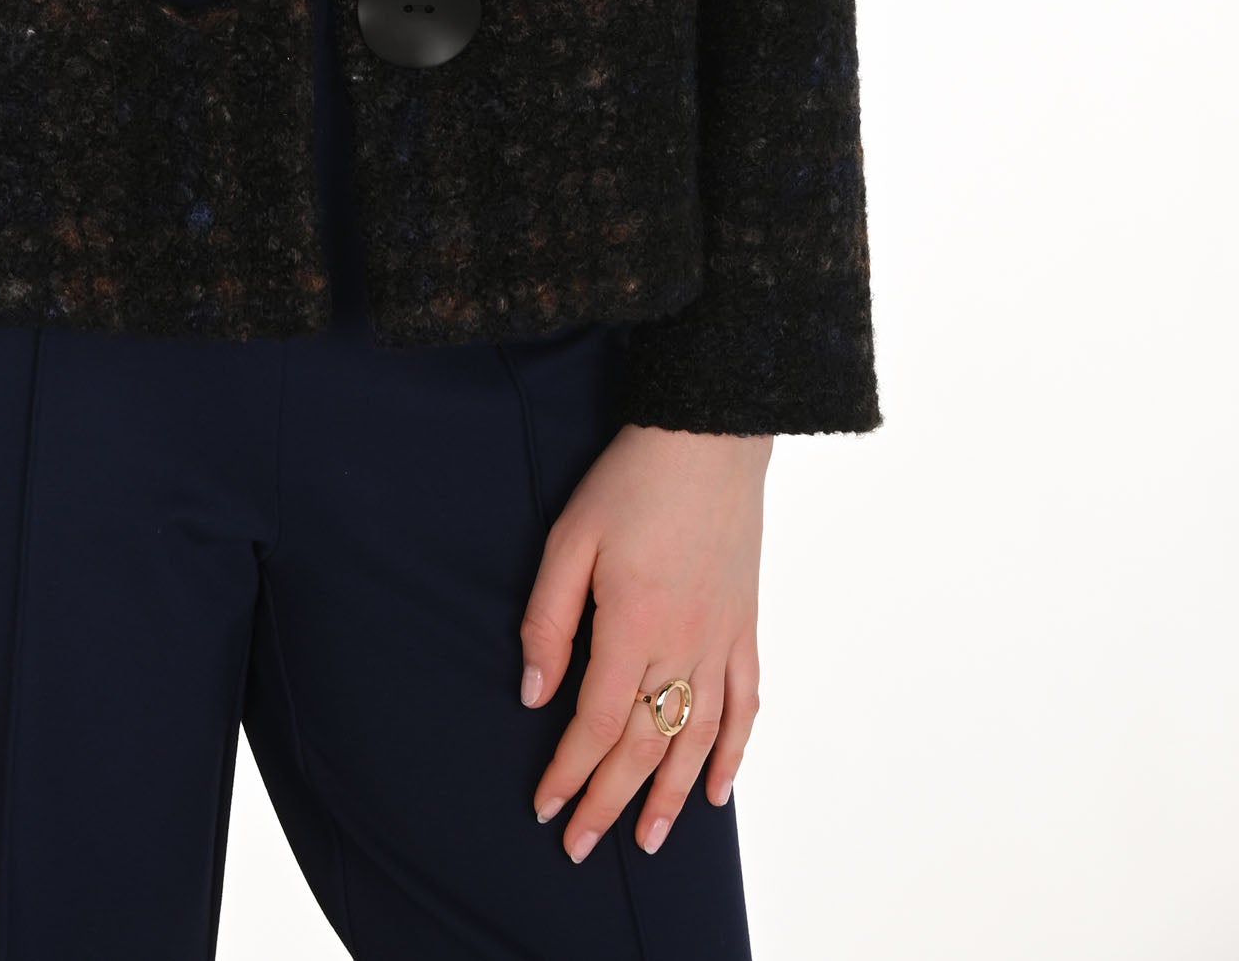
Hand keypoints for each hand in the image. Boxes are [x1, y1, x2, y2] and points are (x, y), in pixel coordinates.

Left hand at [519, 422, 770, 861]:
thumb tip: (535, 695)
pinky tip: (716, 791)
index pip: (595, 722)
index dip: (569, 772)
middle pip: (643, 744)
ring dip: (669, 796)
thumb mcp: (570, 539)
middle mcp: (684, 646)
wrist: (709, 435)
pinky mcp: (746, 627)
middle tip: (582, 847)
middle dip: (608, 801)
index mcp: (634, 625)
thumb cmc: (631, 481)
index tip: (546, 807)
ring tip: (647, 841)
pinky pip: (744, 705)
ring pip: (697, 739)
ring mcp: (722, 640)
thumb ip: (549, 620)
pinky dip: (734, 753)